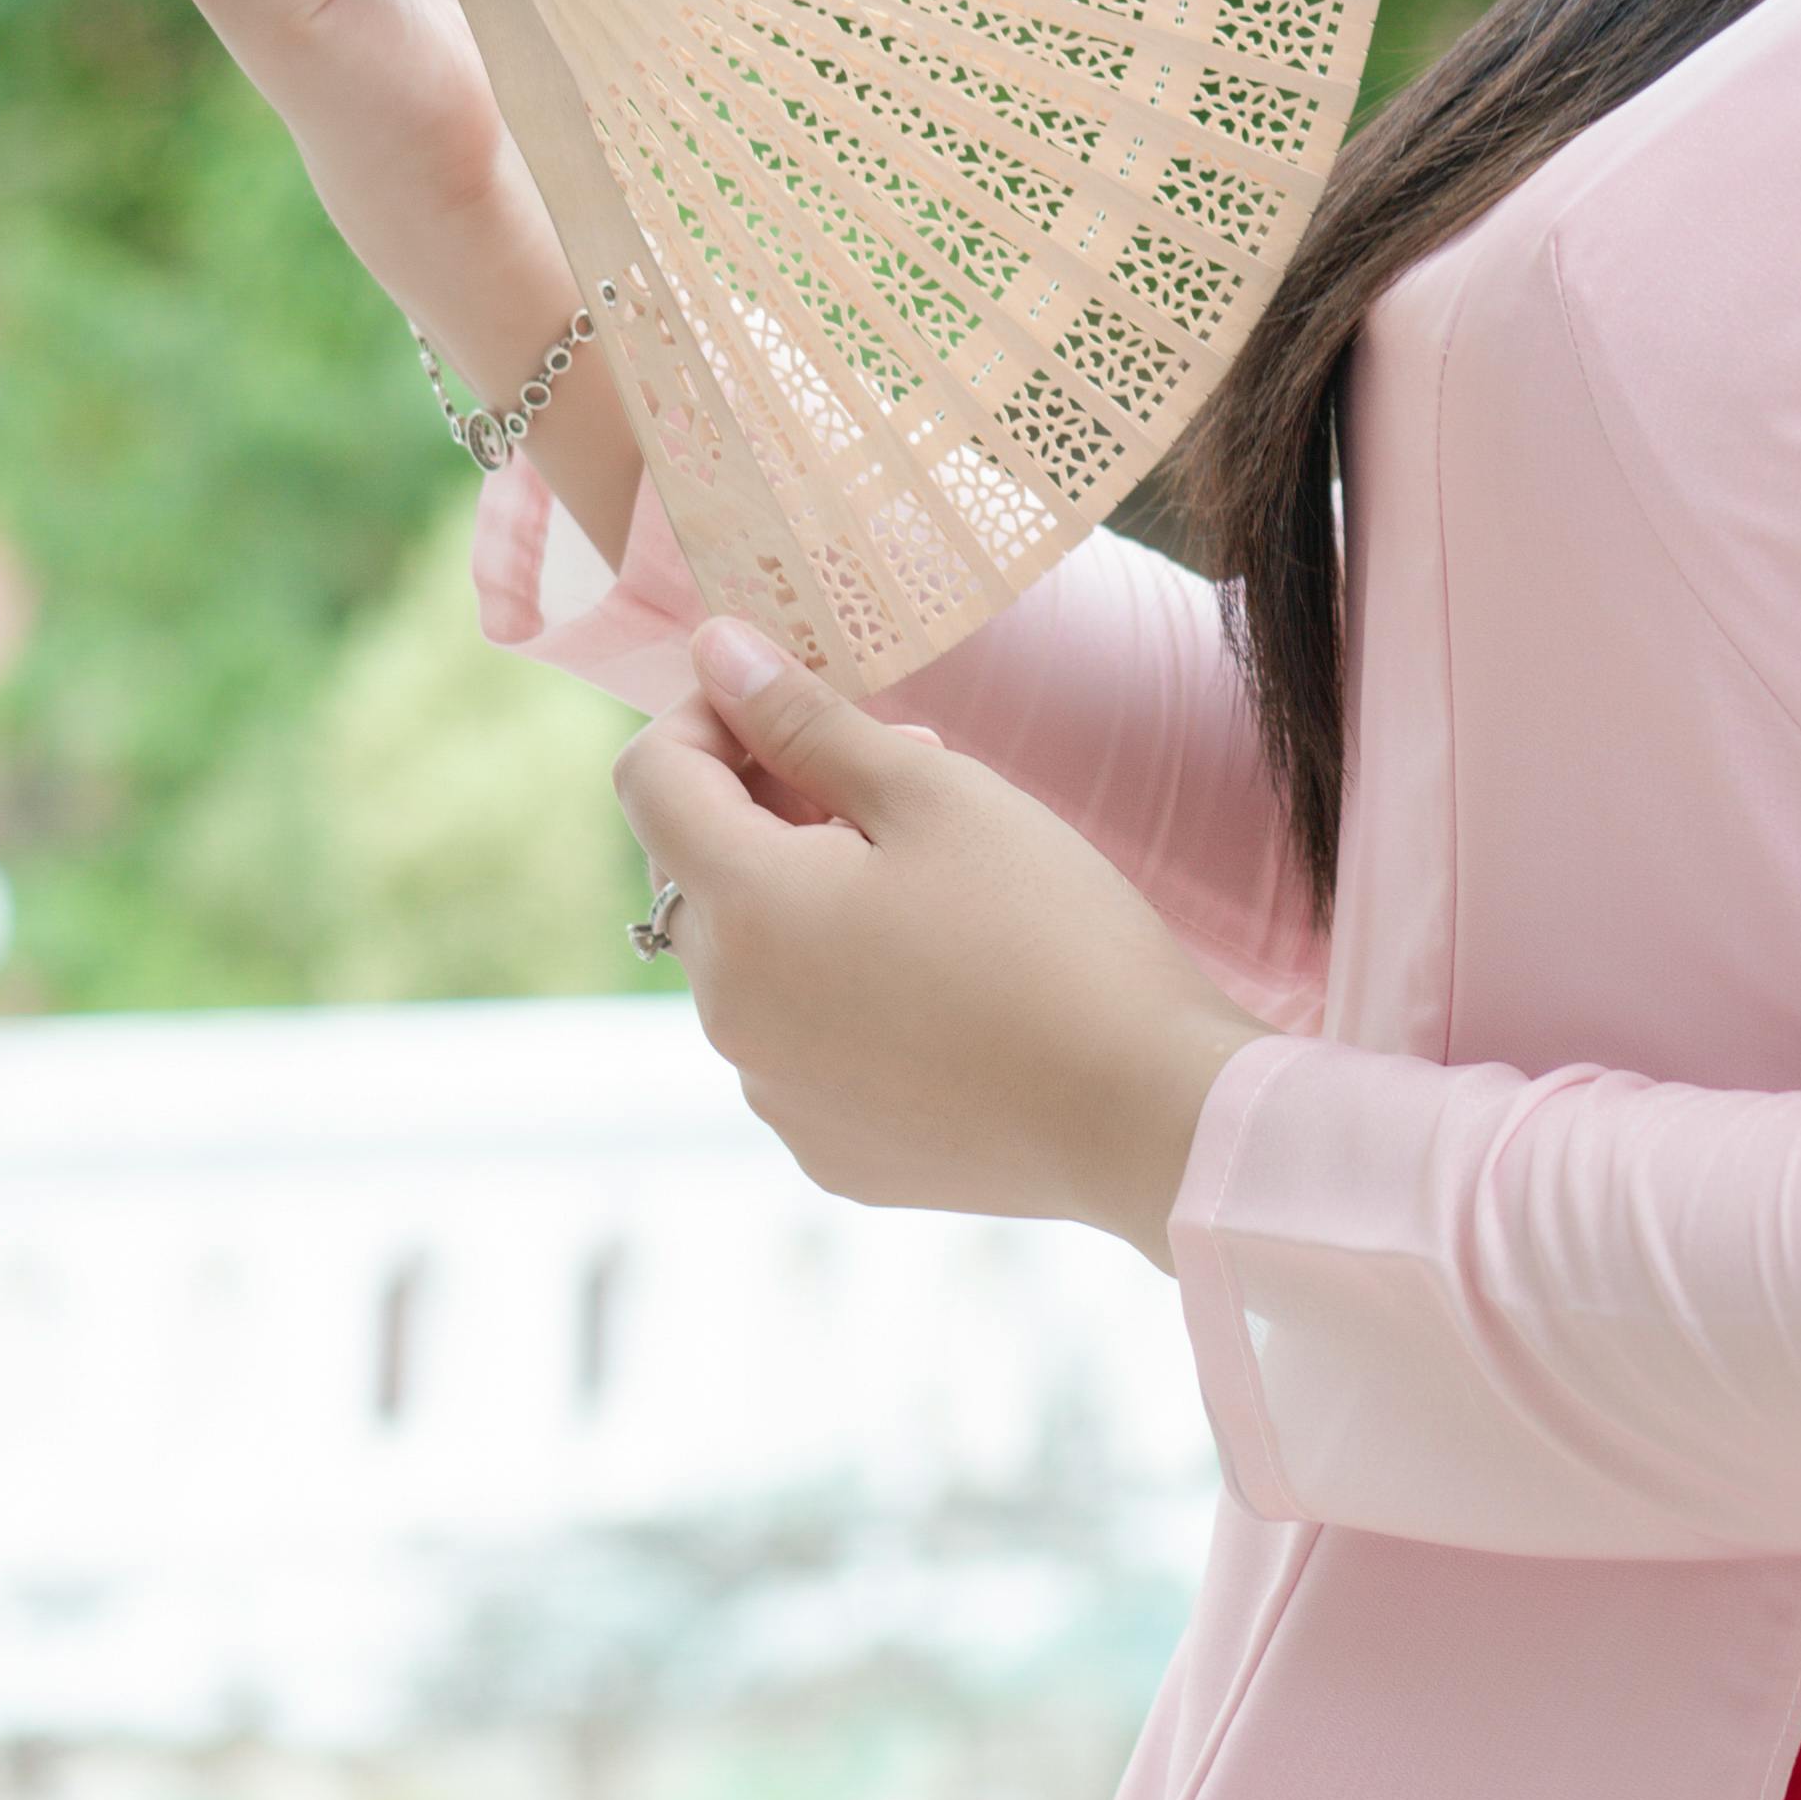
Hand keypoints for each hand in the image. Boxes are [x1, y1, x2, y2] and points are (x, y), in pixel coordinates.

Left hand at [623, 622, 1255, 1265]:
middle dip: (771, 810)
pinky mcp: (828, 1151)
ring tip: (936, 891)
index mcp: (742, 910)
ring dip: (809, 905)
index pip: (651, 780)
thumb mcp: (934, 793)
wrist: (1148, 1114)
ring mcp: (774, 1094)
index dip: (709, 717)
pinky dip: (841, 998)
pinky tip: (944, 988)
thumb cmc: (1050, 933)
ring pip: (753, 962)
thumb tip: (715, 648)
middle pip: (700, 874)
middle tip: (898, 784)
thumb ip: (805, 718)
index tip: (791, 702)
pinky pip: (800, 1047)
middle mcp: (728, 1015)